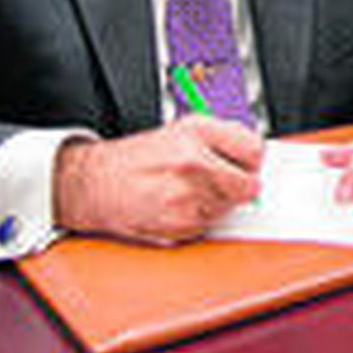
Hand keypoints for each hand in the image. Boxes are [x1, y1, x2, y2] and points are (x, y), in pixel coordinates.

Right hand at [53, 116, 262, 243]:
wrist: (96, 183)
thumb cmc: (138, 157)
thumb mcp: (181, 128)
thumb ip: (223, 136)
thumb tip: (254, 152)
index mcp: (197, 133)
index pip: (255, 150)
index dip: (251, 159)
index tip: (244, 162)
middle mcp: (194, 163)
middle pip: (249, 185)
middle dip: (240, 184)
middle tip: (221, 179)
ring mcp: (187, 197)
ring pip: (230, 208)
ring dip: (218, 202)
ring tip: (190, 190)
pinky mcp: (179, 224)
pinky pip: (210, 225)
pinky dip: (201, 218)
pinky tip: (179, 205)